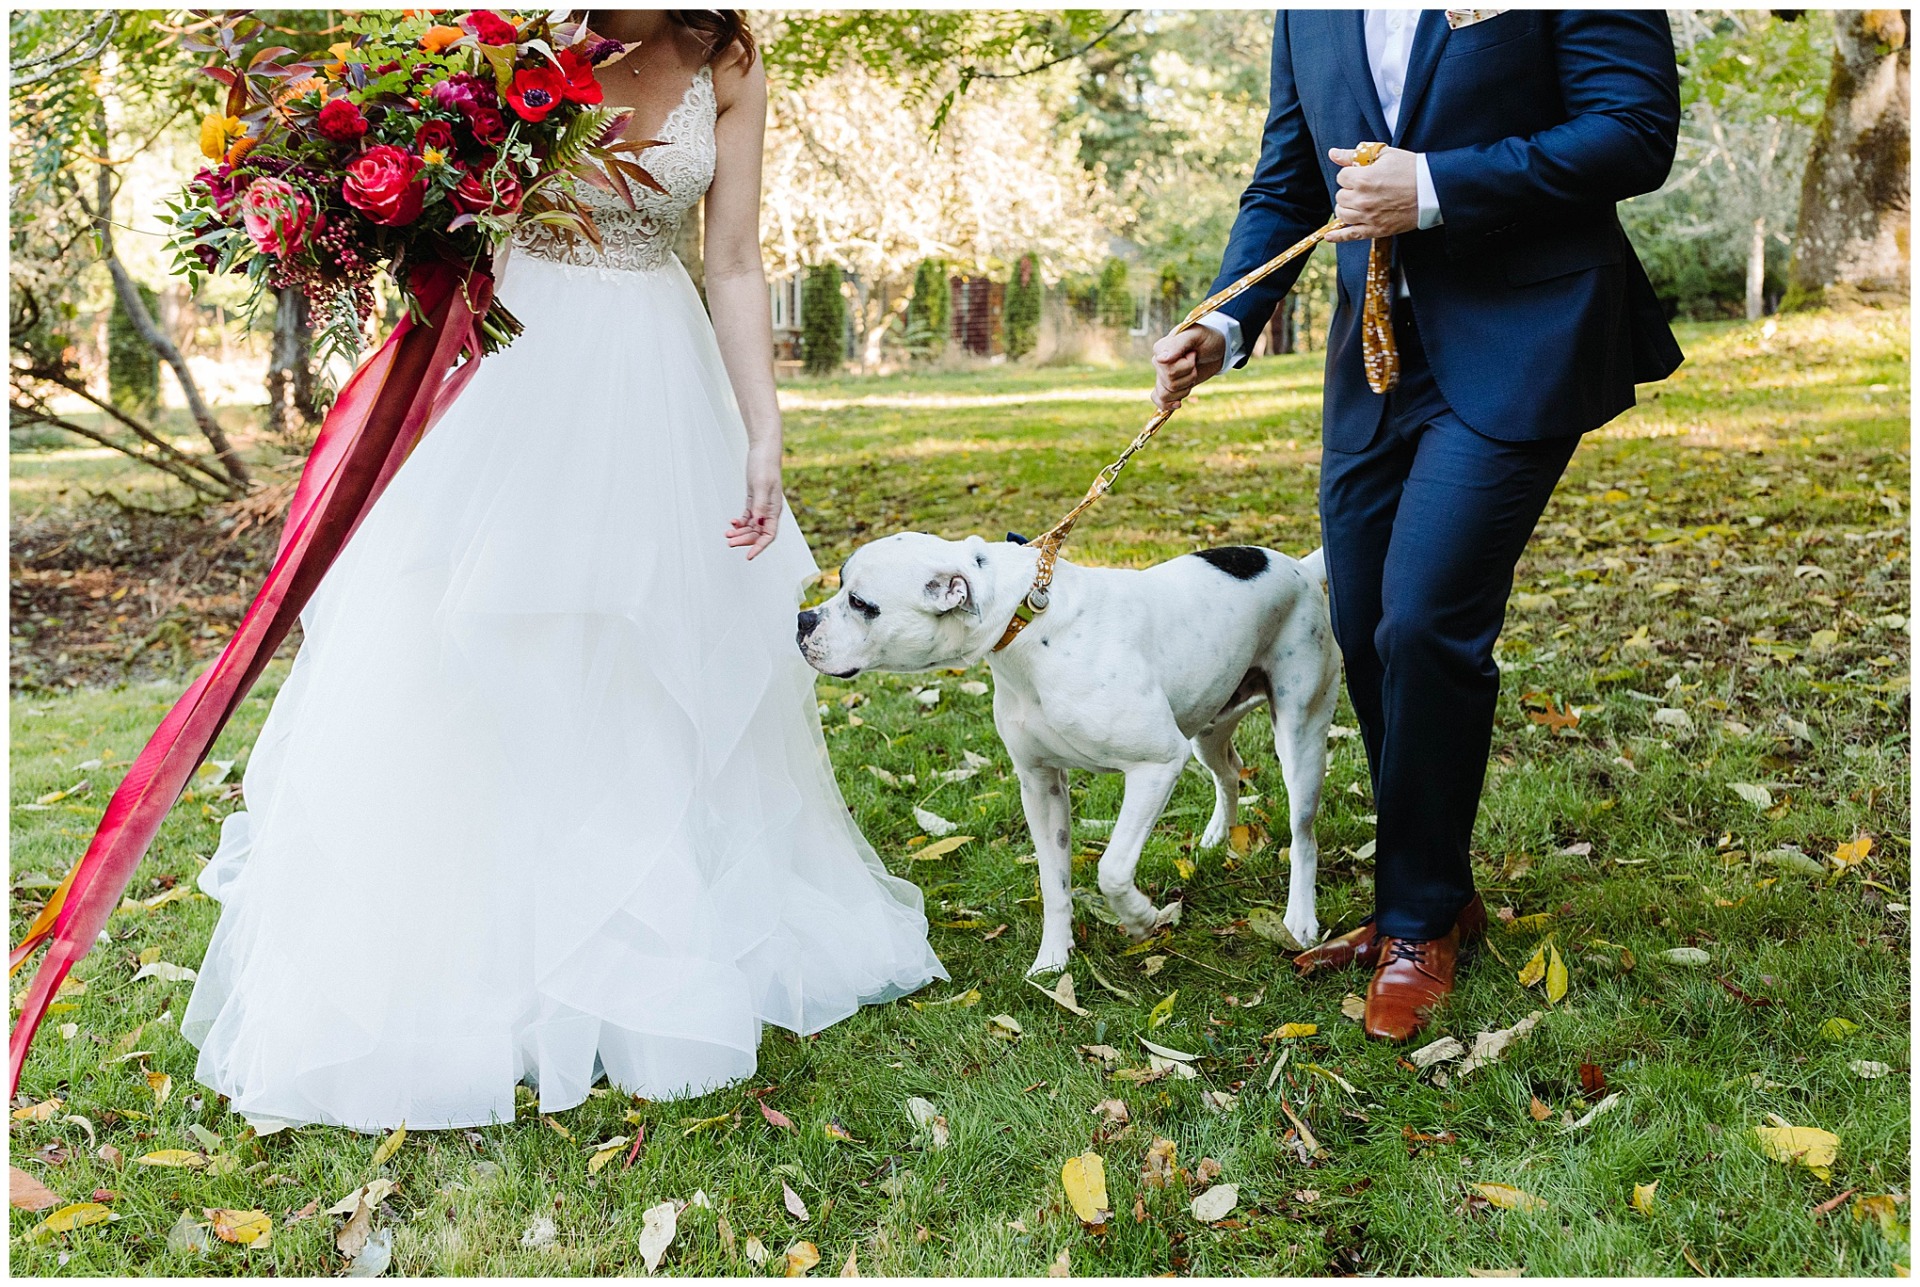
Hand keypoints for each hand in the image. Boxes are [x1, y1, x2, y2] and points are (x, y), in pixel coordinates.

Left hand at [727, 441, 782, 559]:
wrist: (763, 452)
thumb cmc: (764, 466)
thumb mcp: (760, 486)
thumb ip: (760, 505)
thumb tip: (757, 522)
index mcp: (774, 509)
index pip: (769, 535)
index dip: (759, 547)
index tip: (749, 555)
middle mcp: (769, 511)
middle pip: (758, 533)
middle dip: (744, 540)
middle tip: (729, 543)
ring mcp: (762, 506)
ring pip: (751, 527)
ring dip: (740, 532)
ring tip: (727, 535)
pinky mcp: (754, 500)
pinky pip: (747, 517)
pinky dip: (740, 523)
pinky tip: (732, 523)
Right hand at [1151, 325, 1225, 411]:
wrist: (1218, 350)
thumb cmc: (1207, 339)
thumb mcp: (1196, 335)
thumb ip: (1178, 344)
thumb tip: (1161, 359)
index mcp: (1161, 348)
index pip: (1167, 367)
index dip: (1186, 365)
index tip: (1193, 353)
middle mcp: (1158, 362)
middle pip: (1169, 382)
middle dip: (1189, 375)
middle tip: (1195, 363)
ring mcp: (1162, 375)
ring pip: (1166, 394)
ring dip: (1185, 387)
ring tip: (1192, 374)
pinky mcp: (1169, 386)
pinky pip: (1159, 400)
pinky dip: (1168, 404)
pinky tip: (1178, 403)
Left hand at [1325, 145, 1419, 241]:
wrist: (1432, 190)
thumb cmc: (1411, 168)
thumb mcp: (1384, 154)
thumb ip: (1353, 155)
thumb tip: (1332, 153)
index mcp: (1363, 179)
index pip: (1341, 177)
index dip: (1351, 174)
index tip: (1362, 173)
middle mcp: (1362, 200)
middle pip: (1340, 196)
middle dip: (1349, 190)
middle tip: (1364, 187)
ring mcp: (1368, 217)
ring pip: (1342, 214)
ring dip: (1346, 207)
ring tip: (1358, 202)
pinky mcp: (1376, 230)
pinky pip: (1350, 236)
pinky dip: (1338, 236)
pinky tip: (1329, 236)